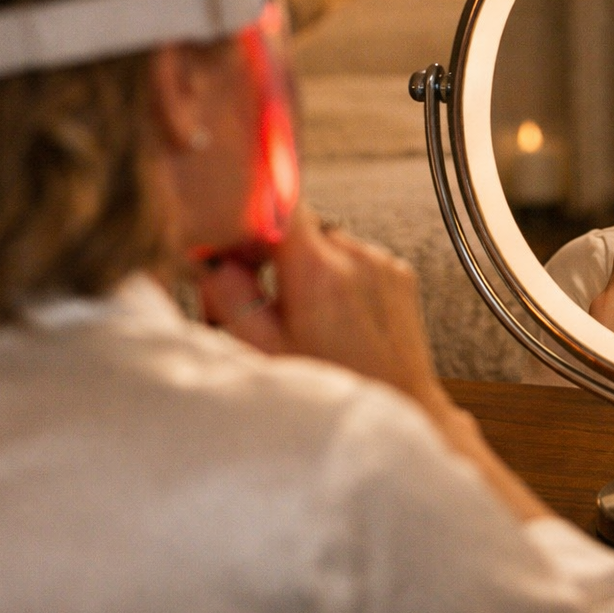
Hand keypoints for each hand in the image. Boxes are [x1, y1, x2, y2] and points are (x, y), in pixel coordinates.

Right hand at [196, 205, 550, 521]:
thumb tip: (212, 257)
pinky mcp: (400, 274)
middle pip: (300, 228)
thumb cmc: (333, 390)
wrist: (401, 411)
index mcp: (318, 272)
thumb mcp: (263, 352)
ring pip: (329, 245)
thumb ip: (229, 297)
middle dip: (279, 255)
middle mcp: (356, 258)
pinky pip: (358, 260)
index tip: (241, 236)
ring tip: (311, 319)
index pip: (280, 201)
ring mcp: (383, 264)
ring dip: (313, 270)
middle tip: (271, 302)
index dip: (254, 214)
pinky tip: (340, 319)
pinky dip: (344, 280)